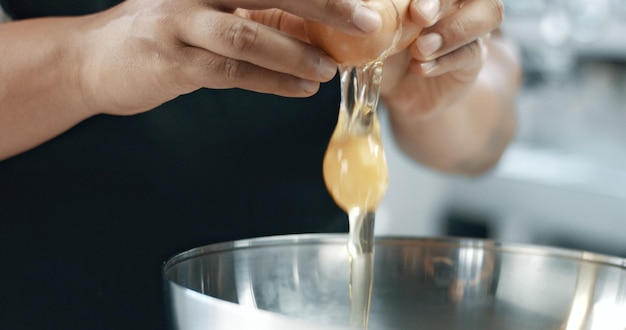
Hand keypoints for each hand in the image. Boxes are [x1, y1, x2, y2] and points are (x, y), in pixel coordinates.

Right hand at [79, 0, 383, 115]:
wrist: (95, 58)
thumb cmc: (163, 30)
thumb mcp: (206, 6)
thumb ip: (252, 9)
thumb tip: (315, 21)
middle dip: (323, 5)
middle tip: (366, 22)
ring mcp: (179, 23)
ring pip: (248, 36)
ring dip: (296, 54)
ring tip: (330, 68)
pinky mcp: (172, 62)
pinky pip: (232, 73)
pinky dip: (272, 82)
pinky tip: (301, 90)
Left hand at [380, 0, 502, 116]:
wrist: (400, 90)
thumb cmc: (383, 50)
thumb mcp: (369, 32)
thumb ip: (370, 16)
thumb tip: (363, 14)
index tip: (411, 8)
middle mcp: (455, 0)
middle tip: (419, 15)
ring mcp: (470, 25)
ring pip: (488, 12)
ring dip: (453, 30)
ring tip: (420, 49)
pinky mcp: (474, 56)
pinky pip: (472, 52)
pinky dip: (445, 61)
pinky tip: (420, 68)